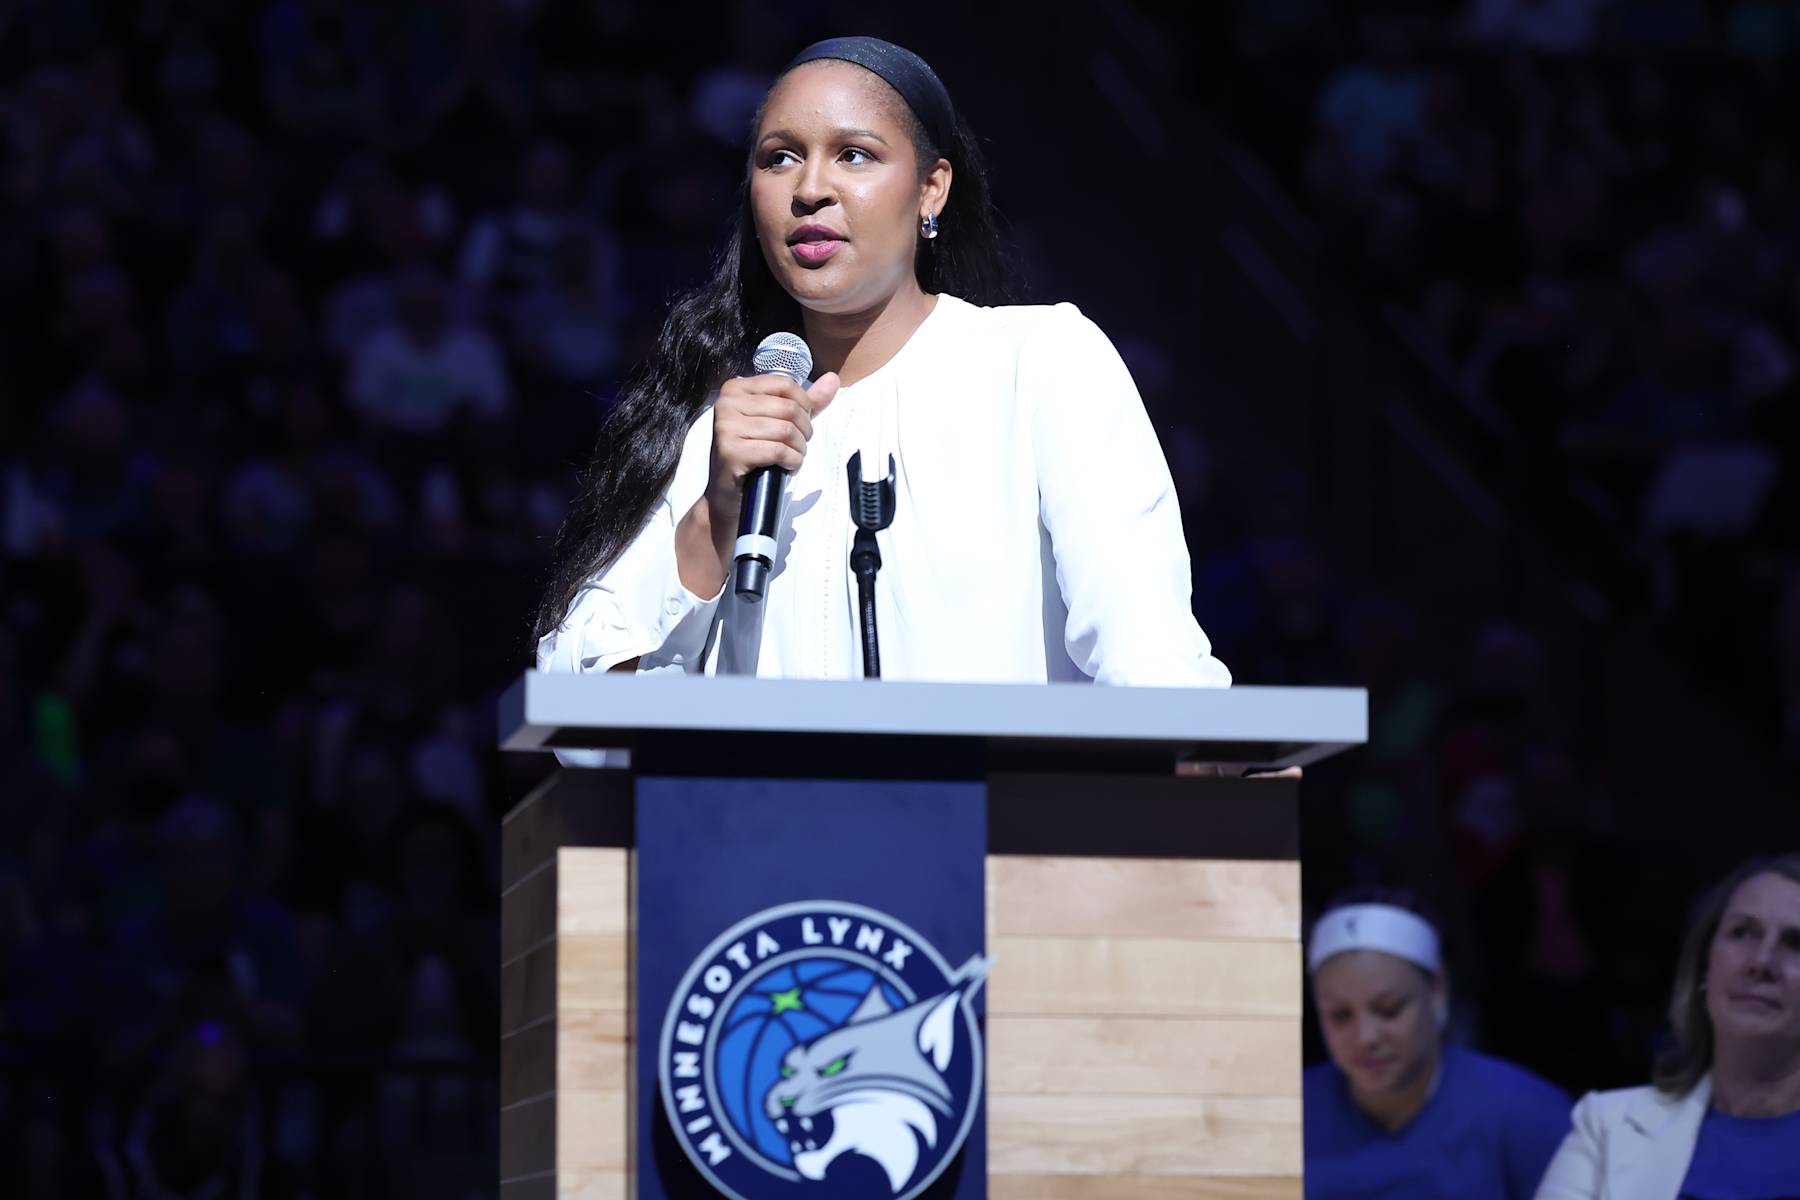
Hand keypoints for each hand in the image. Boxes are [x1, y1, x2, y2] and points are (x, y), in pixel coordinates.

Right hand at [705, 371, 839, 511]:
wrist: (729, 493)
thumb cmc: (755, 454)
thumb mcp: (780, 421)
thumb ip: (806, 401)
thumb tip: (833, 379)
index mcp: (736, 388)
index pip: (785, 385)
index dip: (804, 406)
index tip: (800, 424)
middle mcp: (727, 403)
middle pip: (788, 408)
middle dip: (804, 432)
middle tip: (798, 446)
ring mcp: (726, 427)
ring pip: (786, 430)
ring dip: (798, 449)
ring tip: (792, 457)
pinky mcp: (731, 451)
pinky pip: (778, 451)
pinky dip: (791, 461)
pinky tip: (786, 467)